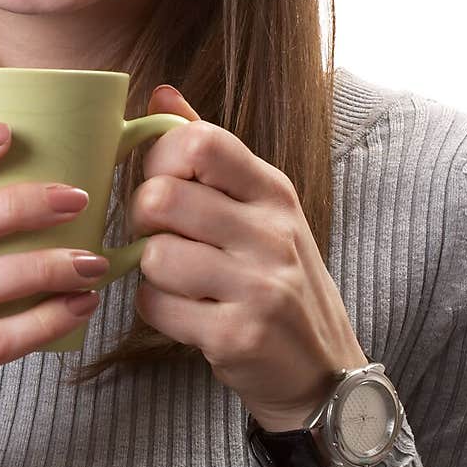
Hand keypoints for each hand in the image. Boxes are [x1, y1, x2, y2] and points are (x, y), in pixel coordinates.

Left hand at [126, 85, 367, 431]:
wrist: (323, 372)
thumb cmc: (276, 279)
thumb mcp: (260, 209)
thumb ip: (211, 151)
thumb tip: (161, 93)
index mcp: (274, 191)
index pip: (199, 141)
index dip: (160, 158)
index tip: (162, 182)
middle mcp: (272, 232)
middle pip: (162, 196)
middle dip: (143, 218)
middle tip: (159, 235)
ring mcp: (259, 285)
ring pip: (154, 254)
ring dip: (150, 271)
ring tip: (178, 279)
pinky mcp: (237, 335)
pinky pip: (157, 306)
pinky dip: (158, 310)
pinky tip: (186, 313)